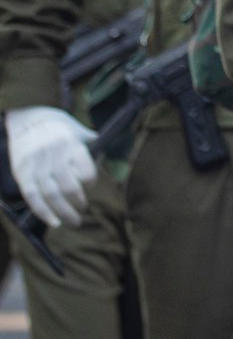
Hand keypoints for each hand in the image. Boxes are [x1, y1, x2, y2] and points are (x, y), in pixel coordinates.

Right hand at [5, 105, 97, 227]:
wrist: (26, 116)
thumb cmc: (57, 124)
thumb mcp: (77, 129)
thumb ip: (91, 143)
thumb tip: (104, 154)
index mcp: (71, 145)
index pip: (86, 172)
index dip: (90, 183)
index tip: (89, 187)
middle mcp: (54, 156)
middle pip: (69, 187)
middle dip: (78, 204)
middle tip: (82, 212)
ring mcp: (36, 164)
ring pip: (51, 195)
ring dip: (63, 212)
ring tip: (73, 221)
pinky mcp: (22, 171)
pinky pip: (32, 196)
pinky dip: (43, 212)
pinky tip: (53, 221)